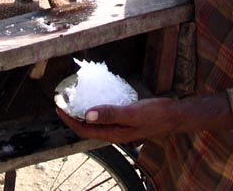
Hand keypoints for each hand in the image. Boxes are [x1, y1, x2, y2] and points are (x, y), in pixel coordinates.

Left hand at [56, 97, 176, 144]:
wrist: (173, 116)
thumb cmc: (155, 115)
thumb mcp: (131, 112)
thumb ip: (110, 113)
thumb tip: (87, 114)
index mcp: (113, 134)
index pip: (84, 130)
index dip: (69, 120)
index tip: (59, 108)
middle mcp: (114, 132)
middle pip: (87, 127)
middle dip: (72, 116)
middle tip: (62, 102)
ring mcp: (119, 126)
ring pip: (95, 122)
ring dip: (82, 112)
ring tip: (73, 99)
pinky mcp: (123, 119)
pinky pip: (104, 115)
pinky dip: (95, 108)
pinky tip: (95, 97)